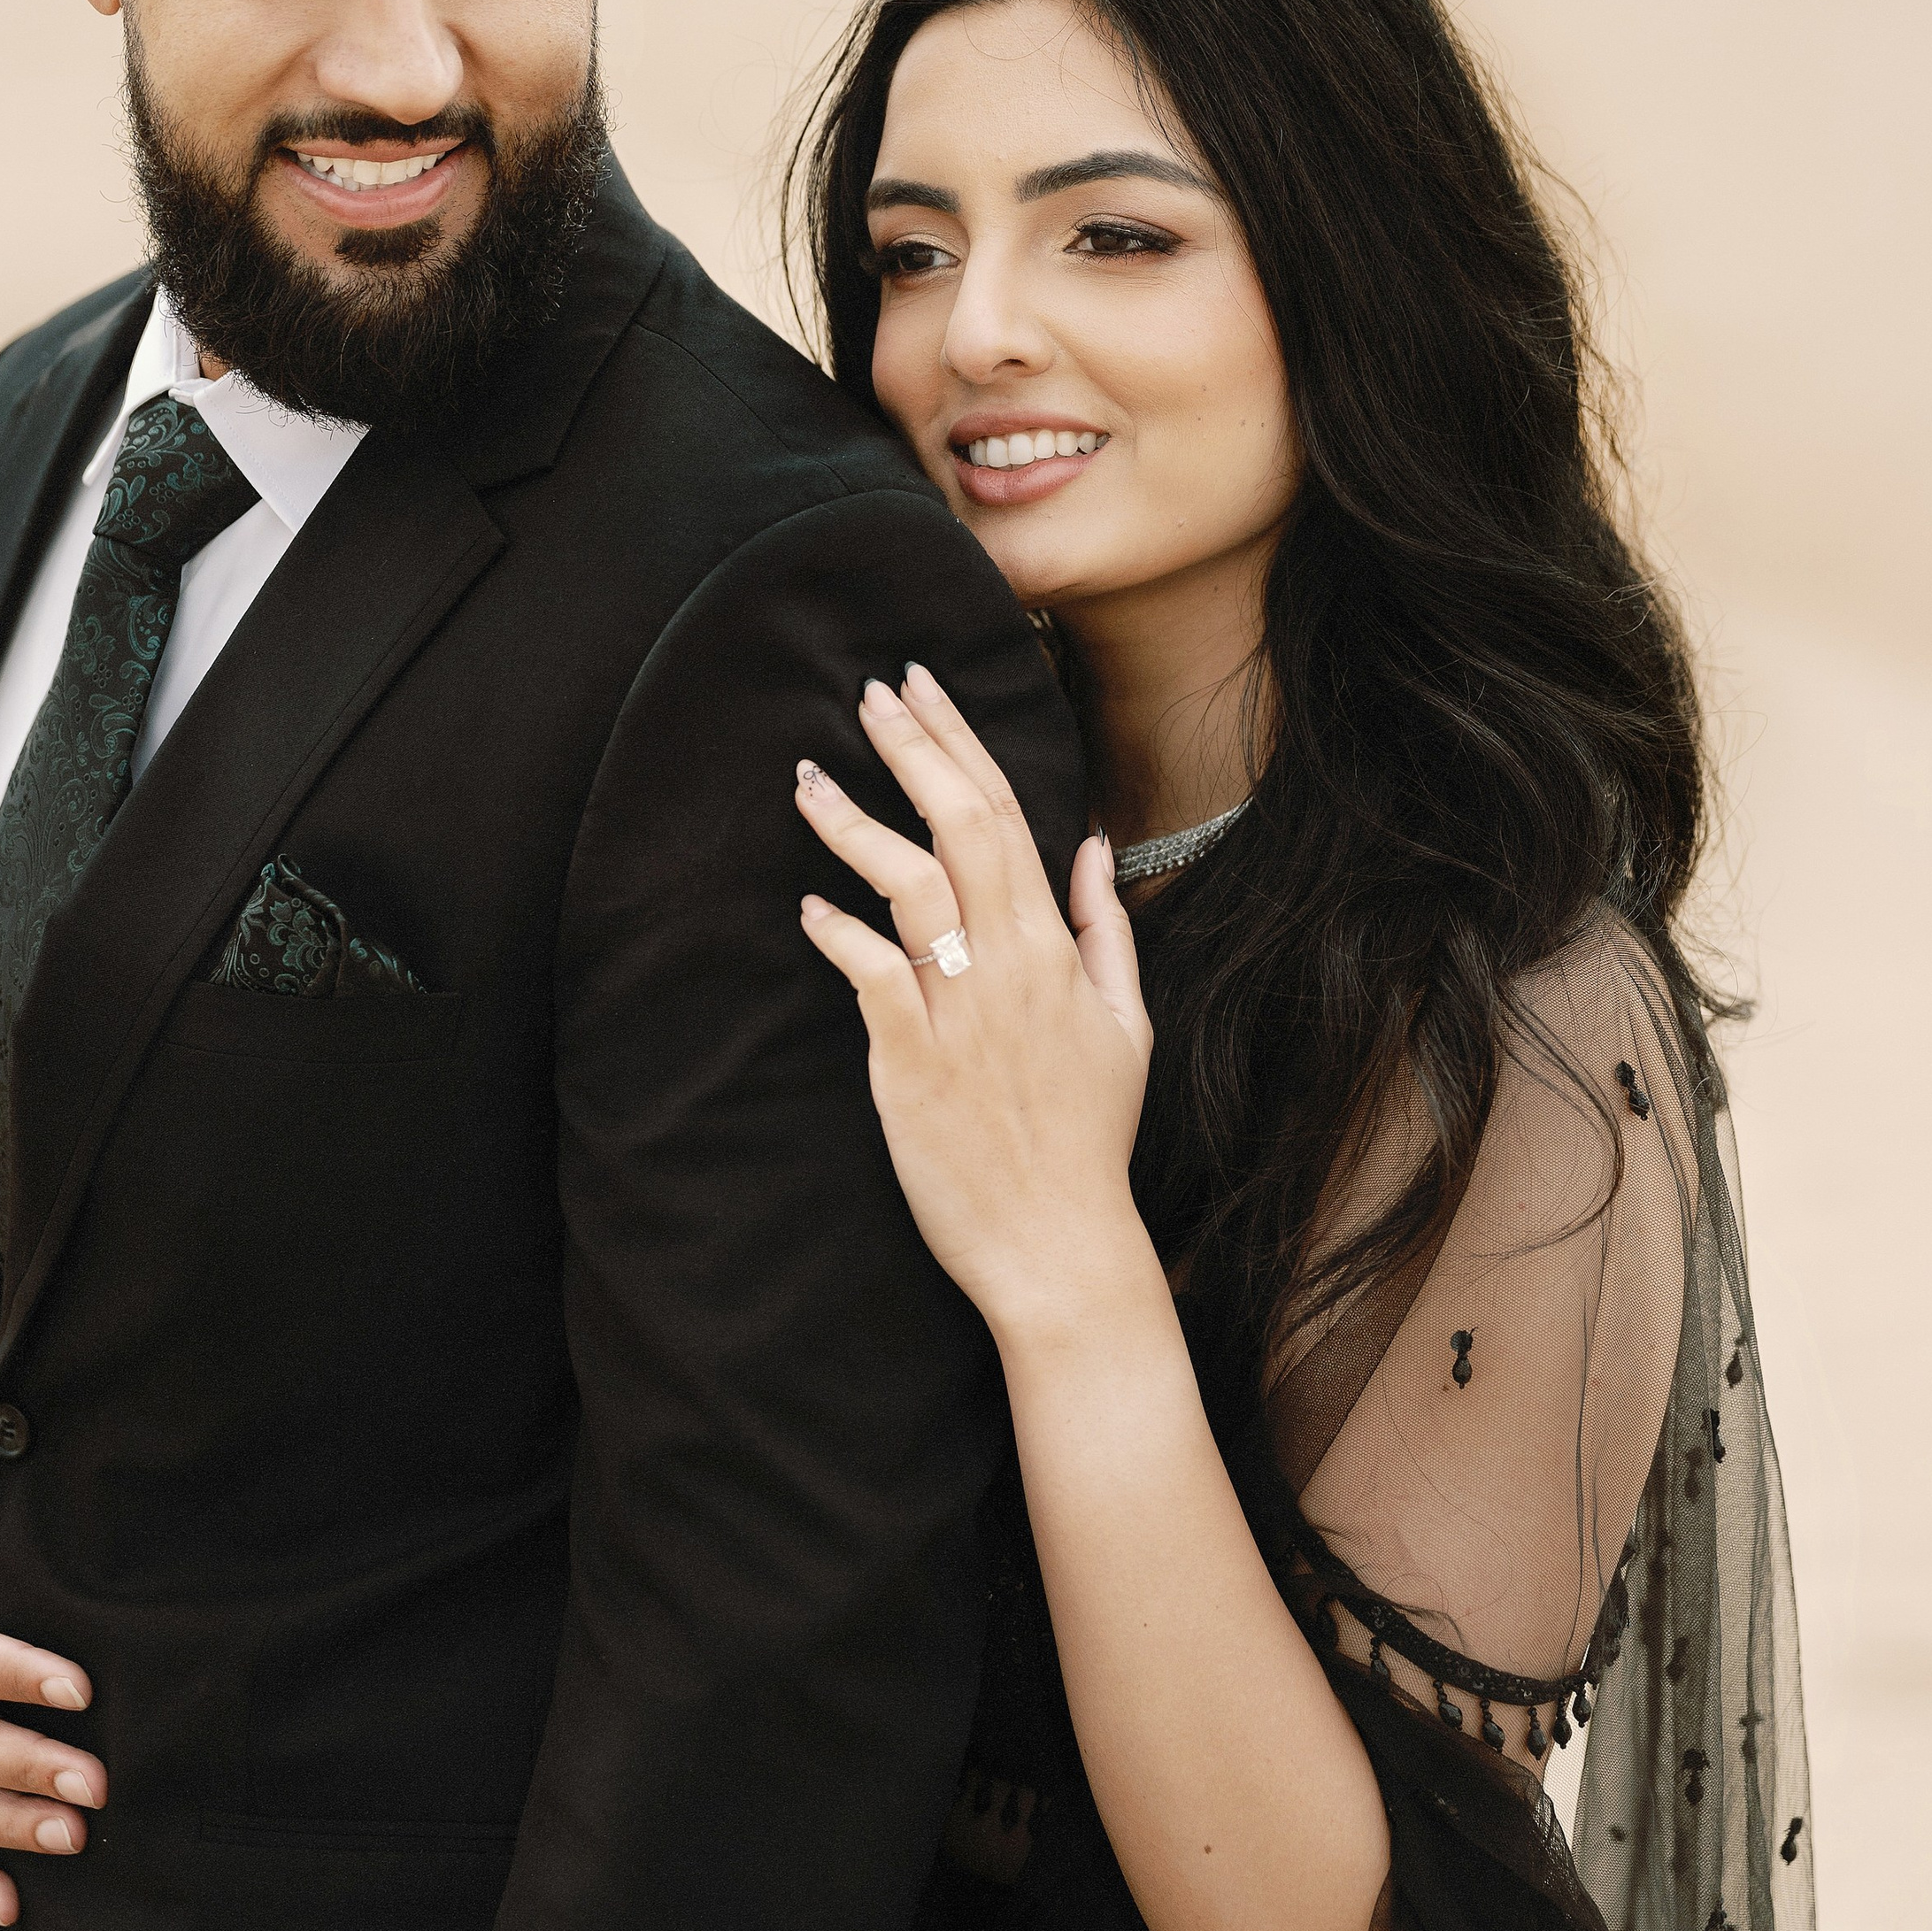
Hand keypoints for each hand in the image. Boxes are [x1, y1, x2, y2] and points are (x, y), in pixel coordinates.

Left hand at [795, 663, 1153, 1339]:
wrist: (1059, 1245)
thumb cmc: (1088, 1138)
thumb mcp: (1125, 1024)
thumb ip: (1106, 928)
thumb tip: (1092, 844)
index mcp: (1055, 949)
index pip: (1005, 815)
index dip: (959, 743)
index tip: (921, 686)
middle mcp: (1008, 967)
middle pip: (959, 828)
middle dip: (912, 749)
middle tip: (868, 692)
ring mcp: (960, 1014)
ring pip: (908, 887)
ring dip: (853, 824)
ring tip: (808, 777)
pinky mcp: (912, 1064)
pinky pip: (872, 978)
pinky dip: (838, 934)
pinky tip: (806, 905)